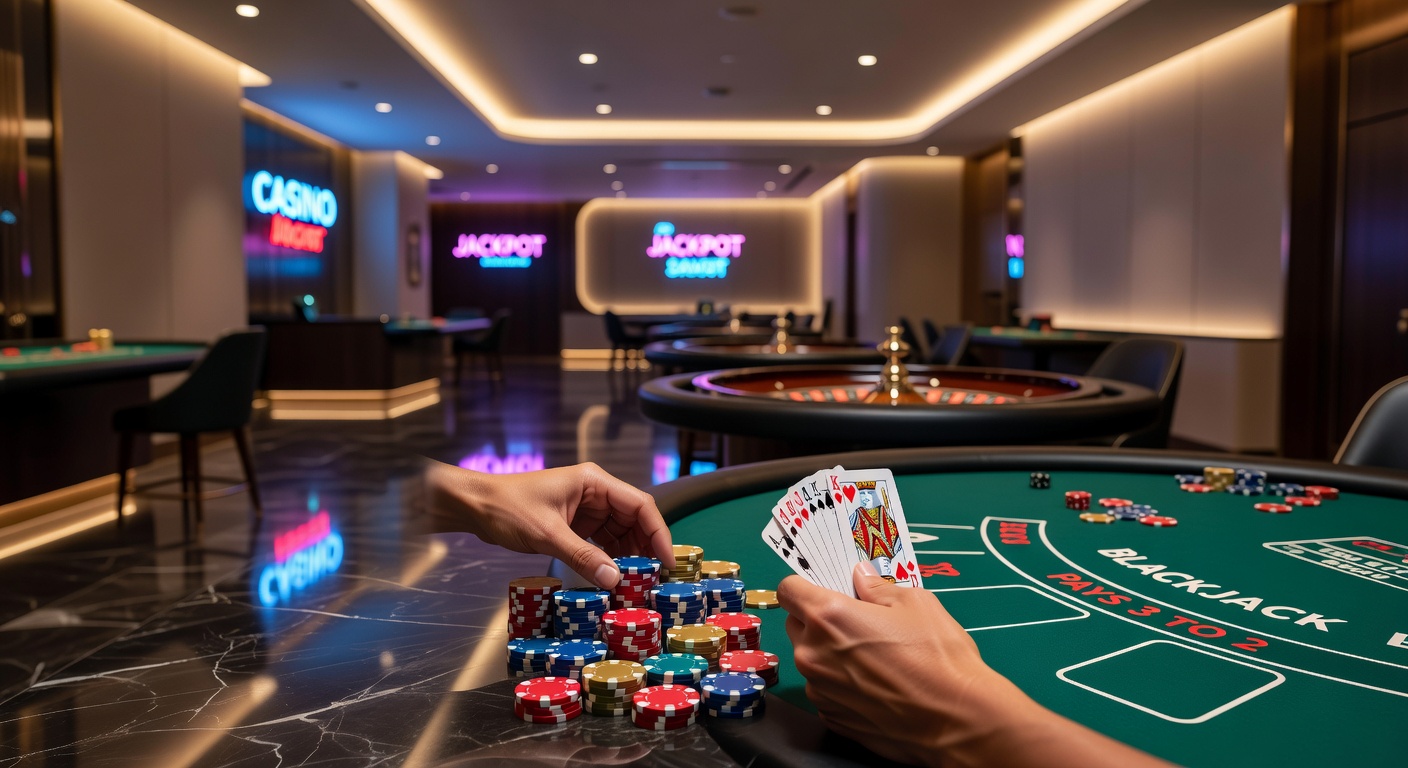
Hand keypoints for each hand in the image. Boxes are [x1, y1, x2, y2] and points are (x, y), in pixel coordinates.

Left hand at [425, 461, 672, 589]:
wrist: (475, 506)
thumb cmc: (507, 508)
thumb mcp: (548, 534)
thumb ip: (583, 556)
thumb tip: (615, 579)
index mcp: (594, 482)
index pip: (640, 505)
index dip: (658, 533)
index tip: (667, 560)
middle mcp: (595, 492)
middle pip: (634, 520)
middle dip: (645, 548)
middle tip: (654, 578)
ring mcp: (585, 508)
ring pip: (620, 533)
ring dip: (628, 556)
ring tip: (637, 582)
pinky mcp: (575, 524)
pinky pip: (602, 542)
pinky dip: (609, 559)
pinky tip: (614, 577)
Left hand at [780, 564, 1171, 767]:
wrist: (976, 733)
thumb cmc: (956, 666)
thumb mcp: (924, 600)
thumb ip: (882, 580)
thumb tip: (864, 569)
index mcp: (832, 615)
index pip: (792, 580)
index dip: (815, 572)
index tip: (831, 569)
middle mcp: (821, 654)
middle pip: (806, 618)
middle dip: (833, 608)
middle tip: (874, 606)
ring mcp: (831, 692)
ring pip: (824, 654)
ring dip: (848, 645)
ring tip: (897, 646)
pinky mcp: (846, 721)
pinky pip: (842, 688)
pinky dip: (859, 679)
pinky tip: (897, 677)